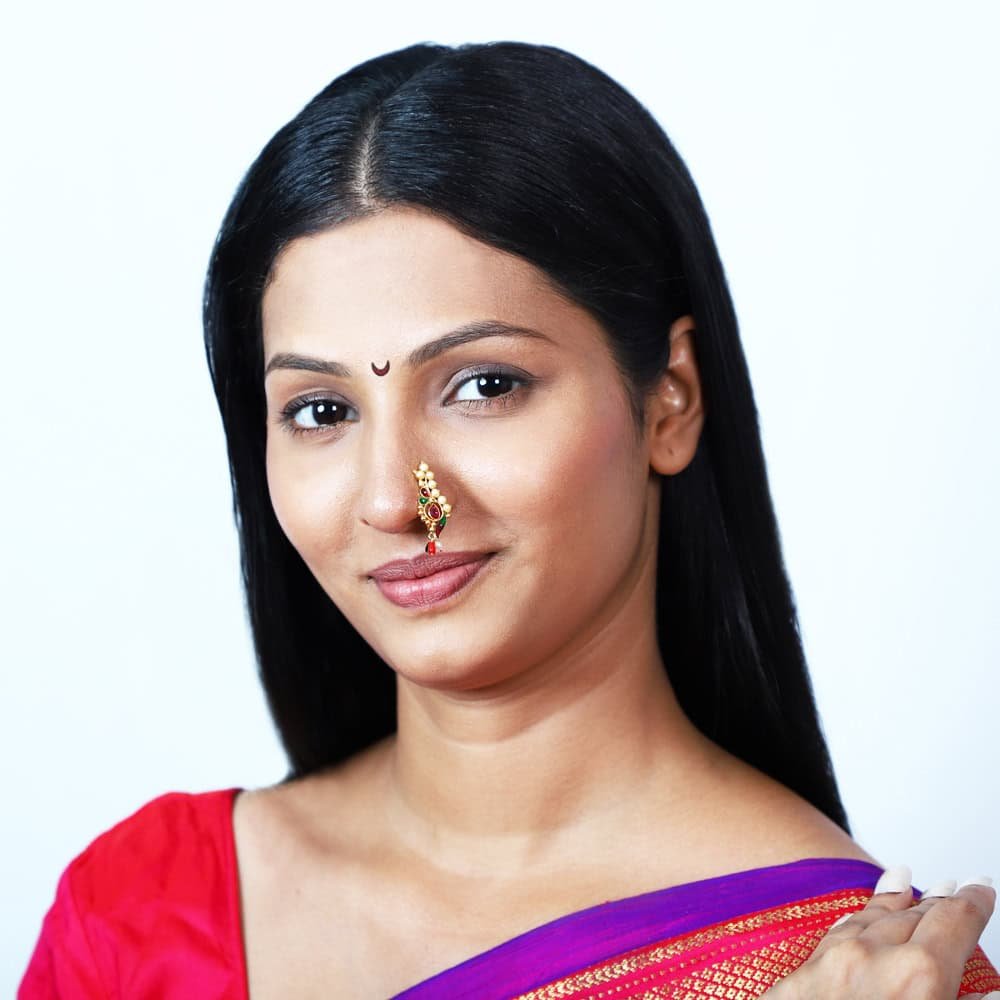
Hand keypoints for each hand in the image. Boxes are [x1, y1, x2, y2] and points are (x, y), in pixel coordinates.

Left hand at [767, 866, 996, 999]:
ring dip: (894, 900)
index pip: (954, 923)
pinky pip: (835, 936)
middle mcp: (875, 958)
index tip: (981, 887)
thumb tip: (989, 994)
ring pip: (871, 918)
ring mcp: (833, 962)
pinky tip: (861, 913)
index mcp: (920, 977)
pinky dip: (856, 919)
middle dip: (939, 901)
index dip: (972, 903)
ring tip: (906, 879)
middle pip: (915, 916)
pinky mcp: (800, 978)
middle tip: (957, 887)